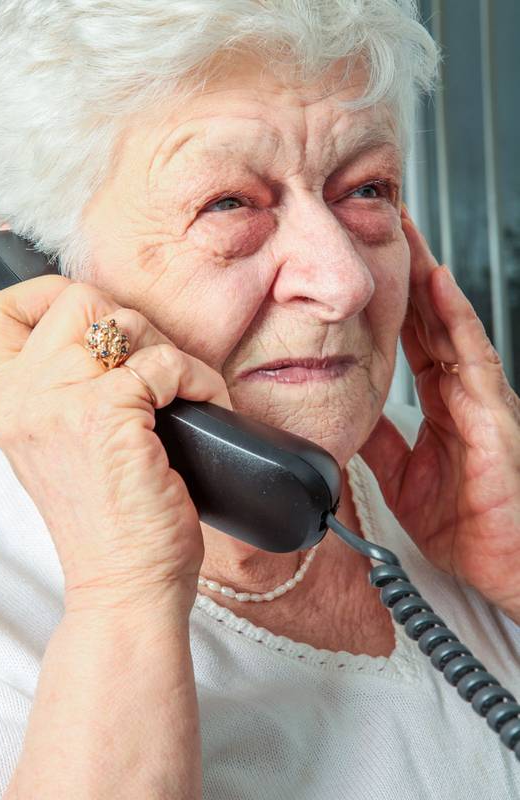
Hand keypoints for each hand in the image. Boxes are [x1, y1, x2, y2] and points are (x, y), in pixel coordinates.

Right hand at [0, 277, 232, 612]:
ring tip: (183, 391)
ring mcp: (61, 403)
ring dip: (167, 350)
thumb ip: (64, 392)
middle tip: (155, 368)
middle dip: (128, 324)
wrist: (124, 586)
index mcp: (5, 402)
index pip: (2, 310)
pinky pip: (165, 361)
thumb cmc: (107, 523)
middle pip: (75, 299)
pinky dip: (197, 378)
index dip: (52, 299)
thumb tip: (112, 339)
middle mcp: (22, 397)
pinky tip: (204, 406)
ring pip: (122, 322)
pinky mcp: (108, 416)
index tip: (101, 327)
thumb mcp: (61, 449)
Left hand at [359, 207, 519, 623]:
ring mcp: (482, 397)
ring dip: (426, 278)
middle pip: (431, 319)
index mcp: (443, 404)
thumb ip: (381, 443)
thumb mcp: (405, 478)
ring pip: (451, 325)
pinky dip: (455, 318)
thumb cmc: (470, 525)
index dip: (390, 302)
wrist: (510, 566)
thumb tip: (348, 416)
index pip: (413, 339)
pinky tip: (438, 284)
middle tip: (381, 226)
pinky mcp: (494, 413)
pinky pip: (473, 356)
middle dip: (406, 271)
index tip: (366, 267)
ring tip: (404, 234)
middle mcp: (464, 391)